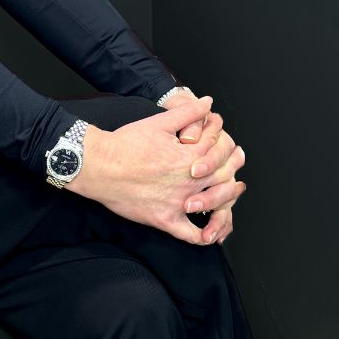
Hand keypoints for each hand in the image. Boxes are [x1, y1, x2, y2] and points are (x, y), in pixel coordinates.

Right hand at [66, 96, 240, 245]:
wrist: (100, 166)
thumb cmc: (125, 144)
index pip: (217, 147)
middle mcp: (187, 181)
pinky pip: (190, 234)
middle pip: (222, 175)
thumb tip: (207, 102)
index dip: (223, 138)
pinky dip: (204, 236)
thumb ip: (187, 112)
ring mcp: (177, 203)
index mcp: (187, 156)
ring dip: (229, 198)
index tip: (224, 135)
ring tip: (234, 192)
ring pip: (214, 204)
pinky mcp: (164, 220)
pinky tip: (210, 233)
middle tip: (239, 160)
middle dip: (234, 165)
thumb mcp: (159, 122)